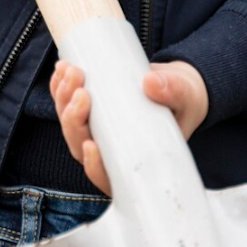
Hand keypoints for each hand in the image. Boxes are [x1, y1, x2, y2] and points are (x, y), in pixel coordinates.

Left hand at [49, 59, 208, 194]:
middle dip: (73, 117)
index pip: (108, 176)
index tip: (91, 145)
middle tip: (80, 90)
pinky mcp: (89, 111)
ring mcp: (96, 130)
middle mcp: (110, 149)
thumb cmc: (183, 102)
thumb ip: (172, 90)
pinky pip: (68, 103)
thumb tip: (150, 83)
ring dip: (63, 98)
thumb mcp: (185, 96)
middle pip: (80, 145)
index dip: (94, 166)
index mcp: (134, 160)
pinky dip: (61, 87)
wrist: (176, 85)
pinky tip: (61, 70)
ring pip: (70, 123)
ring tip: (70, 70)